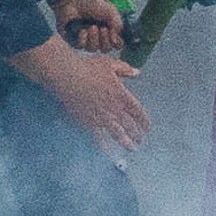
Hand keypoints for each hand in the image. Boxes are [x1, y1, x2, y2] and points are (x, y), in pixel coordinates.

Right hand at [22, 39, 150, 148]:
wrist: (68, 76)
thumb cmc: (88, 67)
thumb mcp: (110, 64)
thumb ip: (125, 70)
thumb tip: (137, 72)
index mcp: (121, 95)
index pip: (137, 111)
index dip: (144, 120)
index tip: (147, 127)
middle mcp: (114, 108)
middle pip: (129, 124)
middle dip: (136, 134)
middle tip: (140, 141)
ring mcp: (101, 116)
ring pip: (117, 133)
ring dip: (125, 142)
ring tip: (131, 149)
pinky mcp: (87, 121)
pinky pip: (98, 136)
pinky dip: (104, 144)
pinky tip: (108, 151)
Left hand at [54, 0, 125, 49]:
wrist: (74, 1)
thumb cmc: (92, 4)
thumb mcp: (111, 11)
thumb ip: (118, 25)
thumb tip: (116, 41)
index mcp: (109, 31)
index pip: (117, 45)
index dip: (117, 43)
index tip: (114, 36)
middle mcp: (99, 37)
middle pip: (106, 49)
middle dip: (104, 39)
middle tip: (102, 28)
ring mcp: (86, 40)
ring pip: (93, 49)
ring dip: (94, 37)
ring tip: (91, 26)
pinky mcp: (74, 41)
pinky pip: (82, 46)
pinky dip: (83, 37)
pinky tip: (82, 29)